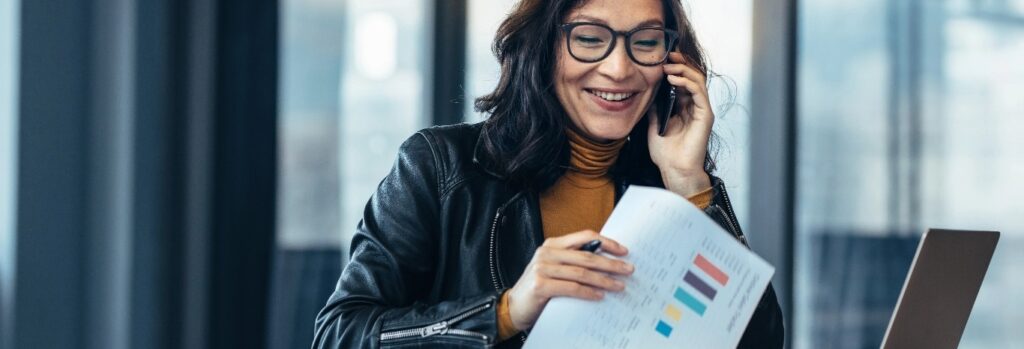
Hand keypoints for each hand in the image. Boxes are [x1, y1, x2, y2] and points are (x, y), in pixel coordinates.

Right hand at [506, 230, 633, 329]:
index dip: (606, 242)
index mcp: (552, 244)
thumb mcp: (555, 268)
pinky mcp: (540, 285)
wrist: (514, 306)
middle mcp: (547, 253)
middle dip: (611, 263)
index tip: (623, 251)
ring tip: (619, 285)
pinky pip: (572, 288)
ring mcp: (542, 268)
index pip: (584, 236)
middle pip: (587, 255)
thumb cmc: (538, 287)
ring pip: (581, 272)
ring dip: (604, 280)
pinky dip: (588, 292)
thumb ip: (574, 261)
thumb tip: (606, 262)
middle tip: (628, 269)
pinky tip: (600, 296)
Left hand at [648, 52, 711, 196]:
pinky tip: (673, 79)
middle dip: (681, 63)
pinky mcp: (706, 115)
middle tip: (667, 54)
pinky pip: (698, 93)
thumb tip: (646, 92)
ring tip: (669, 65)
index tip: (662, 58)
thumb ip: (654, 108)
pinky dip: (687, 82)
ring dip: (683, 70)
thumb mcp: (654, 124)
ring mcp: (701, 110)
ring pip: (697, 80)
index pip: (682, 80)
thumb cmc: (666, 153)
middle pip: (692, 76)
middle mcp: (694, 106)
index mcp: (684, 107)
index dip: (674, 68)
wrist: (674, 170)